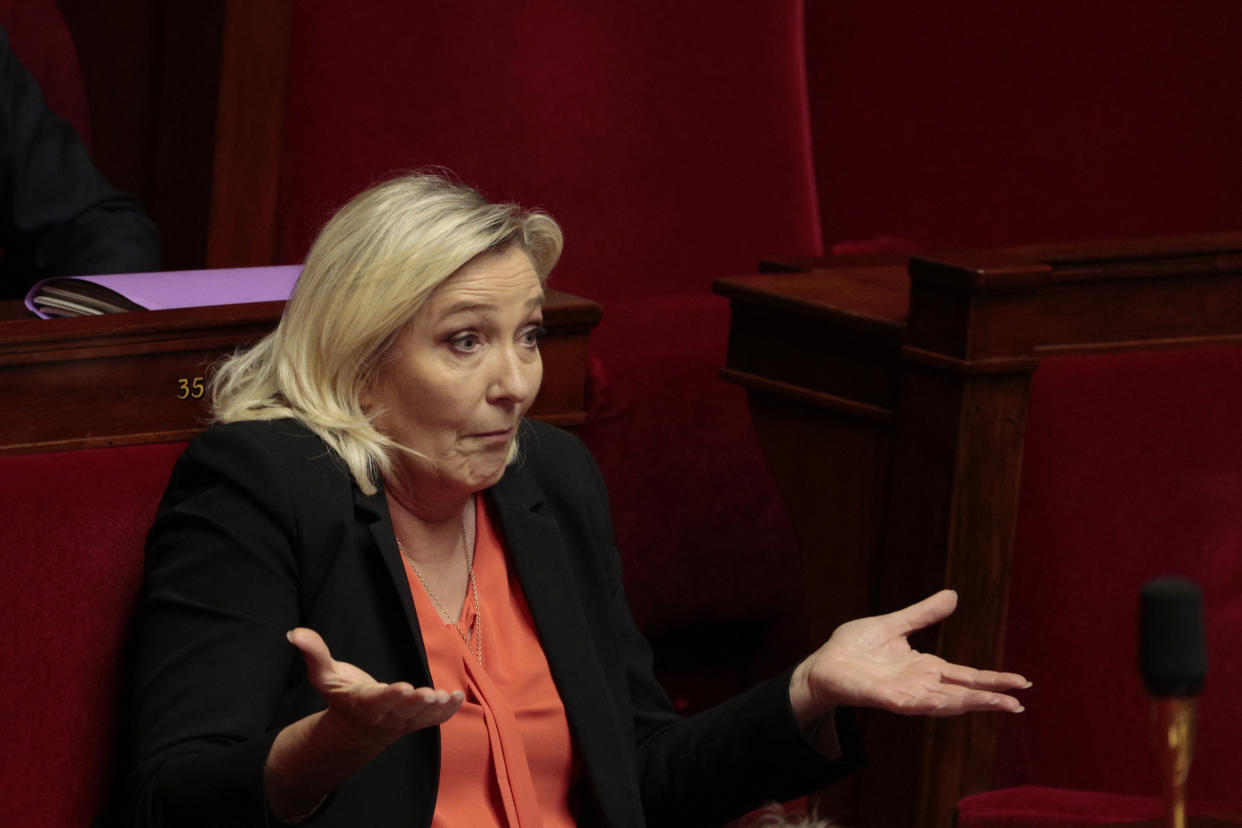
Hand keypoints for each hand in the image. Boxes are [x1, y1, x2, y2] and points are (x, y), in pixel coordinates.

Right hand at [287, 627, 463, 749]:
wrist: (353, 731)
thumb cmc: (341, 697)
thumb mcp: (324, 676)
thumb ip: (314, 654)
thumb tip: (294, 632)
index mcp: (362, 704)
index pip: (376, 701)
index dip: (389, 696)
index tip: (401, 687)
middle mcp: (383, 716)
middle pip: (401, 710)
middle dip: (414, 703)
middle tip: (428, 693)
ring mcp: (401, 722)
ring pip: (419, 718)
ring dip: (433, 708)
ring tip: (445, 696)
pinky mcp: (415, 723)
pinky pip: (432, 720)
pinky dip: (446, 712)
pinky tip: (457, 698)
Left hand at [788, 590, 1029, 723]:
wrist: (823, 662)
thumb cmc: (854, 647)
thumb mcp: (895, 624)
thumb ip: (923, 614)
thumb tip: (953, 595)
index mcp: (925, 667)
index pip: (967, 676)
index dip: (993, 679)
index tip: (1022, 682)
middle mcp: (921, 684)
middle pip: (963, 693)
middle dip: (991, 698)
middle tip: (1020, 703)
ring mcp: (905, 693)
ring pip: (945, 702)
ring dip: (971, 703)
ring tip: (1000, 704)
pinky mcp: (886, 698)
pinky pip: (914, 702)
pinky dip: (933, 703)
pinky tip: (950, 702)